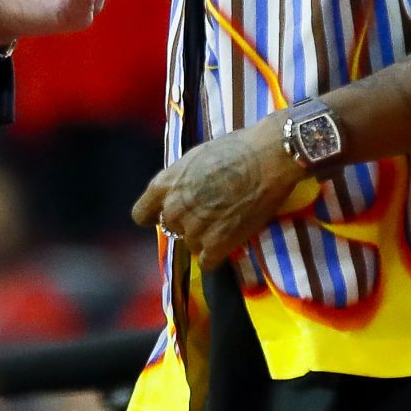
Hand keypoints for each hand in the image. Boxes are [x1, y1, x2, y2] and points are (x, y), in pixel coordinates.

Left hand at [131, 116, 305, 271]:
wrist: (269, 157)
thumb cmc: (236, 149)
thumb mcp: (195, 159)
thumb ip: (180, 181)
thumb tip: (179, 195)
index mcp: (163, 185)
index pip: (141, 215)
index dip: (157, 215)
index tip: (172, 213)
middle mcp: (173, 210)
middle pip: (172, 229)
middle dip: (189, 223)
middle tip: (213, 211)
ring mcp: (194, 229)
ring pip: (192, 245)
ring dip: (207, 238)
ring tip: (229, 219)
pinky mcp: (216, 245)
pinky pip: (208, 261)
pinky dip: (219, 253)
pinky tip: (232, 238)